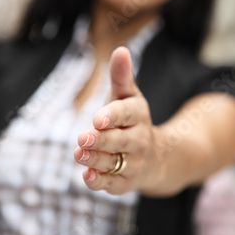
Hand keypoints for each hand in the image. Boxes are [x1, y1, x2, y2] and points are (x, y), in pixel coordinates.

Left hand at [74, 46, 161, 194]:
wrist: (156, 158)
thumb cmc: (132, 121)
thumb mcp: (128, 97)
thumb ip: (122, 76)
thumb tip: (120, 50)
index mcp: (138, 115)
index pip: (126, 113)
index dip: (112, 116)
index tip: (97, 118)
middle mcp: (138, 140)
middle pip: (119, 140)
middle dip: (101, 140)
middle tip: (82, 137)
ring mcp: (133, 162)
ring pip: (113, 162)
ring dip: (95, 159)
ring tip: (78, 153)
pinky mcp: (126, 182)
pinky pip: (112, 184)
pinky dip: (99, 181)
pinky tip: (86, 175)